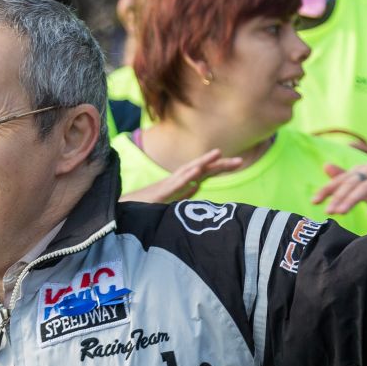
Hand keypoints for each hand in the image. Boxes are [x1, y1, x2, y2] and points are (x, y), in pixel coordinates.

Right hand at [120, 148, 244, 203]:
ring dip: (203, 162)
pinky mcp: (160, 193)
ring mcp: (168, 185)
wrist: (125, 211)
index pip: (205, 172)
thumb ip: (184, 193)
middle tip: (241, 161)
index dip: (221, 166)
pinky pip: (175, 185)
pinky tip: (197, 173)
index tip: (239, 162)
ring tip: (219, 154)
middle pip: (201, 169)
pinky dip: (186, 178)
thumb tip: (197, 186)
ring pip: (188, 171)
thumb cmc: (147, 206)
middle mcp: (176, 181)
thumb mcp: (171, 201)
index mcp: (181, 183)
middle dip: (220, 164)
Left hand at [312, 162, 366, 216]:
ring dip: (352, 199)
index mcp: (362, 170)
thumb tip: (325, 166)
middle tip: (328, 211)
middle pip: (352, 183)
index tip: (314, 202)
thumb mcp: (366, 185)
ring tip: (341, 212)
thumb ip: (347, 179)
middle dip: (338, 197)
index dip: (327, 190)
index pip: (341, 180)